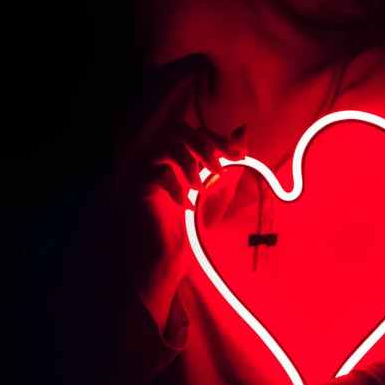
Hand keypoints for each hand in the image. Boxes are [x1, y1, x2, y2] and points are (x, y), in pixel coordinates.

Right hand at [117, 106, 246, 327]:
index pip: (195, 131)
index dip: (218, 139)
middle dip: (203, 145)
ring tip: (201, 188)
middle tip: (219, 168)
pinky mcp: (140, 189)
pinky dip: (176, 188)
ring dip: (188, 164)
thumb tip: (243, 128)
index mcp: (180, 155)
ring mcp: (148, 171)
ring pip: (165, 146)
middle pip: (177, 129)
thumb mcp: (222, 186)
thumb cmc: (197, 222)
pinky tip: (187, 205)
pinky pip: (157, 174)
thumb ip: (230, 157)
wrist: (177, 255)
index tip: (240, 156)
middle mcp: (161, 159)